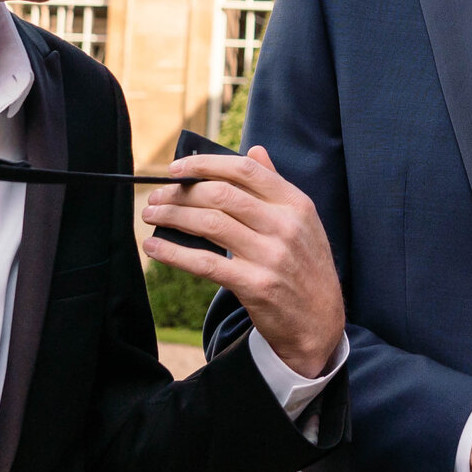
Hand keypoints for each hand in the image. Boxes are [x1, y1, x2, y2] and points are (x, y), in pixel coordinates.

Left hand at [141, 145, 344, 377]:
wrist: (320, 322)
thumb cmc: (306, 267)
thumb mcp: (304, 222)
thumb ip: (276, 185)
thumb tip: (255, 149)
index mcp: (296, 204)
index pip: (245, 170)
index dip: (205, 164)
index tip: (176, 168)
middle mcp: (285, 226)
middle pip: (221, 195)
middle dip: (181, 192)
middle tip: (156, 197)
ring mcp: (270, 256)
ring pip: (209, 224)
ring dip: (172, 216)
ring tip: (151, 215)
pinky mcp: (255, 286)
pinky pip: (205, 263)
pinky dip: (174, 252)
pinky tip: (154, 246)